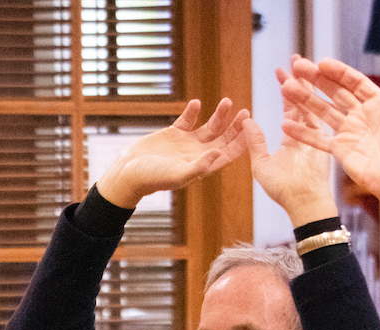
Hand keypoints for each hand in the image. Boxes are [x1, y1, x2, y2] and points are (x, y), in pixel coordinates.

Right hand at [94, 98, 248, 208]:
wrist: (128, 173)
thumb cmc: (152, 178)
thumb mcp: (177, 174)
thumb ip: (199, 166)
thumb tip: (219, 153)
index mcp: (202, 166)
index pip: (228, 154)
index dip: (241, 142)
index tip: (251, 128)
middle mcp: (197, 154)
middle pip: (223, 139)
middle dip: (236, 126)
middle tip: (245, 112)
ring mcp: (185, 144)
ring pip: (209, 127)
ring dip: (220, 115)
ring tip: (227, 101)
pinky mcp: (172, 134)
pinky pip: (187, 120)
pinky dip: (193, 111)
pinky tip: (197, 103)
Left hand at [246, 66, 336, 225]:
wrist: (302, 202)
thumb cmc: (282, 190)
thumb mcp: (262, 164)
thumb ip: (255, 142)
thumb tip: (246, 121)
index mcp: (292, 139)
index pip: (289, 108)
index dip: (286, 90)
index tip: (281, 72)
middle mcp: (306, 133)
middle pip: (303, 100)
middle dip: (299, 79)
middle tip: (295, 58)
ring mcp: (316, 134)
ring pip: (310, 102)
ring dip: (305, 83)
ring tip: (300, 62)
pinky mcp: (323, 137)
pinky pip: (315, 113)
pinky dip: (311, 98)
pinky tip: (306, 81)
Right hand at [281, 54, 379, 203]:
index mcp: (378, 103)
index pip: (354, 82)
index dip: (338, 72)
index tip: (321, 63)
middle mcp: (361, 115)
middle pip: (334, 92)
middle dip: (315, 80)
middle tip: (298, 67)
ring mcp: (348, 132)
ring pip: (321, 111)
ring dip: (304, 100)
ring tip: (287, 87)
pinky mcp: (339, 150)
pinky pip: (317, 139)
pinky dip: (302, 133)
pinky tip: (286, 125)